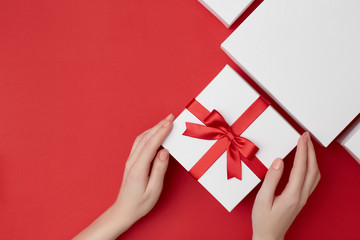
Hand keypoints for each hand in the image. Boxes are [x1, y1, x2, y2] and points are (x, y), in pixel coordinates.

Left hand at [74, 114, 174, 239]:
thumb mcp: (154, 190)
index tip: (170, 122)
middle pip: (146, 138)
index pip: (151, 145)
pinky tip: (155, 132)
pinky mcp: (131, 162)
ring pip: (141, 139)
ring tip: (165, 122)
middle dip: (159, 126)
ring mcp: (130, 160)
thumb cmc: (140, 203)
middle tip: (171, 117)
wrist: (124, 210)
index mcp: (138, 168)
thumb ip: (159, 169)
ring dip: (153, 128)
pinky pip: (139, 143)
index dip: (161, 132)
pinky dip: (148, 134)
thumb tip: (164, 151)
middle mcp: (132, 161)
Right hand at [252, 132, 319, 239]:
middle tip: (306, 136)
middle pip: (312, 169)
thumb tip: (278, 161)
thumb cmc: (263, 220)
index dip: (302, 150)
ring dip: (312, 158)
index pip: (301, 168)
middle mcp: (301, 196)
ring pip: (315, 175)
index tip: (302, 138)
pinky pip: (312, 180)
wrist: (269, 236)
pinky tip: (306, 163)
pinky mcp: (301, 199)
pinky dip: (311, 167)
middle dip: (310, 150)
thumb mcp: (262, 199)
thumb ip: (271, 179)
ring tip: (307, 146)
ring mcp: (303, 198)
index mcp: (292, 195)